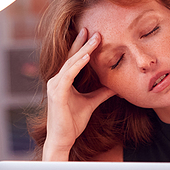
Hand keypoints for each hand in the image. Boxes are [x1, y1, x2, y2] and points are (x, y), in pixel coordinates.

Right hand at [42, 28, 115, 160]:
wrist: (63, 139)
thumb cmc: (73, 122)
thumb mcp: (91, 103)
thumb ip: (101, 93)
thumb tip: (115, 86)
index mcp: (63, 81)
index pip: (73, 59)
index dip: (82, 46)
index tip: (93, 34)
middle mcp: (56, 80)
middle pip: (71, 57)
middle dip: (83, 43)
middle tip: (95, 30)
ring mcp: (55, 86)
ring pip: (70, 64)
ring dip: (83, 50)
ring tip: (94, 40)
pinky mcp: (57, 94)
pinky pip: (68, 76)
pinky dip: (77, 65)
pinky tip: (86, 57)